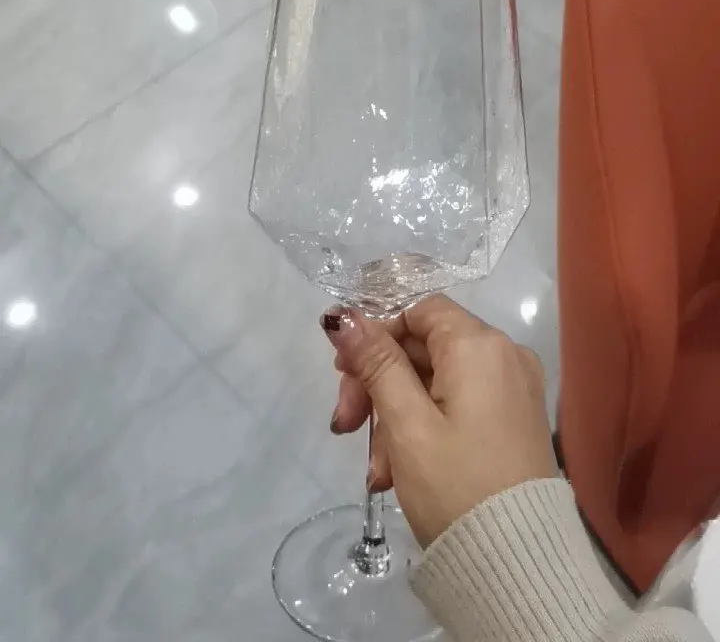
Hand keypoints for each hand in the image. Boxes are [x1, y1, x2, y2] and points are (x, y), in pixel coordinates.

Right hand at [321, 295, 556, 547]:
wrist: (517, 565)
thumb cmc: (455, 485)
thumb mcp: (405, 423)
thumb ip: (375, 364)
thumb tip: (345, 316)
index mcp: (480, 346)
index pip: (419, 310)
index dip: (376, 333)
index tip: (341, 372)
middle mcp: (504, 355)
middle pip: (423, 348)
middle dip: (377, 384)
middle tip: (345, 425)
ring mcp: (513, 389)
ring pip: (435, 382)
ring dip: (395, 416)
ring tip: (375, 470)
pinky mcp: (513, 420)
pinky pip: (458, 406)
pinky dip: (424, 428)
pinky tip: (397, 471)